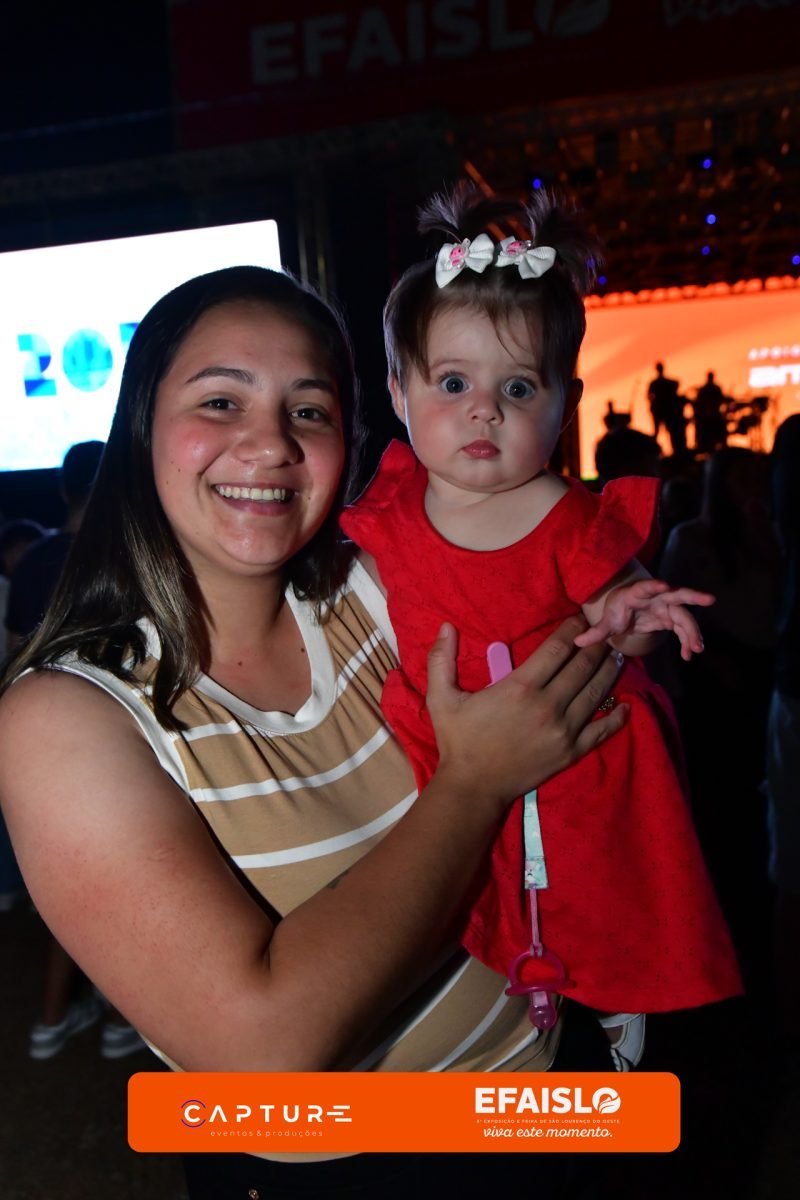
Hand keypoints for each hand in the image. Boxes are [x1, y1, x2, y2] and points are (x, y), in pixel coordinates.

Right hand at [425, 616, 627, 808]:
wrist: (473, 787)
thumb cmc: (458, 740)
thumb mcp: (441, 698)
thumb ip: (441, 659)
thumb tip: (445, 625)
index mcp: (520, 687)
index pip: (557, 648)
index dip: (572, 629)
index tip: (580, 617)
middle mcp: (548, 705)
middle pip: (583, 666)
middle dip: (596, 645)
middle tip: (605, 631)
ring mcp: (564, 730)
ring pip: (597, 692)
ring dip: (610, 670)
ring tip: (617, 655)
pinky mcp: (572, 752)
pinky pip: (602, 731)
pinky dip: (618, 717)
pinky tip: (628, 705)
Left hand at [573, 579, 713, 660]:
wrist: (625, 612)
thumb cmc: (616, 611)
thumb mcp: (606, 622)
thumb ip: (596, 632)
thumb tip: (579, 642)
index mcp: (637, 594)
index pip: (646, 587)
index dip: (655, 586)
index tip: (665, 585)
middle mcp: (656, 597)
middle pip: (677, 594)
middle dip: (693, 596)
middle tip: (710, 599)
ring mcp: (666, 607)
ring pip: (684, 616)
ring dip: (692, 631)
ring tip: (696, 648)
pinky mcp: (671, 619)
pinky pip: (683, 629)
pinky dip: (688, 640)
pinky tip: (690, 653)